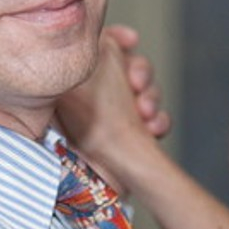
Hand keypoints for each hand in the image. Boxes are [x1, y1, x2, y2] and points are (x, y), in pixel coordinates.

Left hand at [56, 25, 169, 193]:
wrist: (92, 190)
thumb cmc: (74, 143)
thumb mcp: (69, 94)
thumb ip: (76, 66)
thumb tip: (95, 39)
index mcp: (77, 81)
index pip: (101, 48)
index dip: (118, 38)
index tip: (130, 39)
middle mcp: (98, 95)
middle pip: (129, 64)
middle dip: (139, 70)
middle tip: (136, 82)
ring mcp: (118, 115)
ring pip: (147, 89)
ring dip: (151, 96)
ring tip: (145, 111)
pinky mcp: (135, 136)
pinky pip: (158, 117)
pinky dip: (159, 120)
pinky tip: (152, 128)